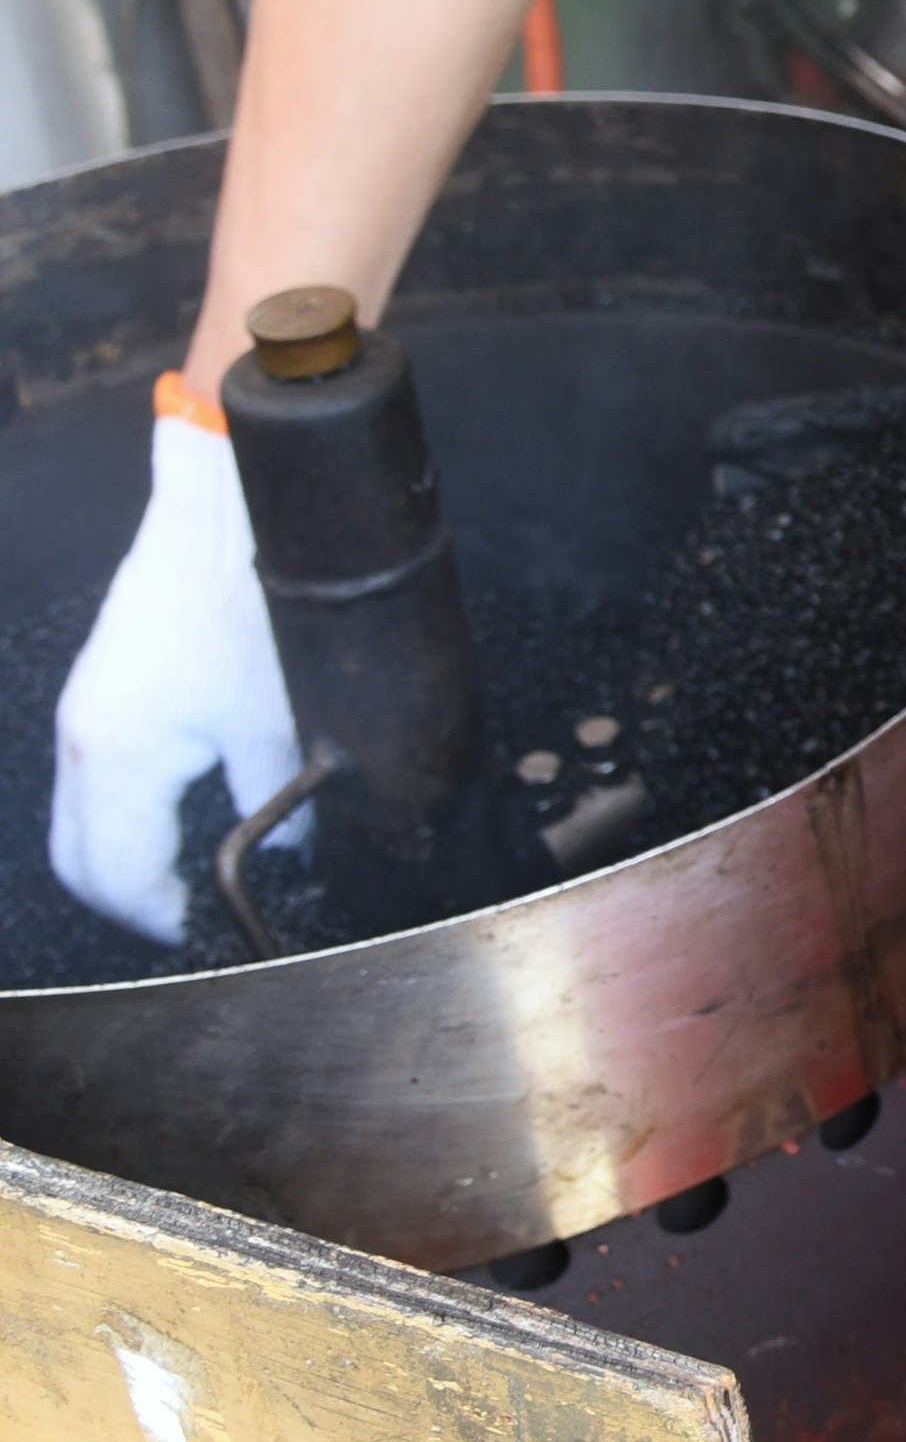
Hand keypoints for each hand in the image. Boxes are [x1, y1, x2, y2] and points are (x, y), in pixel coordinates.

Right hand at [49, 408, 301, 942]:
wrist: (218, 510)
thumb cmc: (247, 602)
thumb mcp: (280, 715)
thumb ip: (277, 794)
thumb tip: (290, 843)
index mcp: (119, 757)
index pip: (118, 876)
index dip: (159, 918)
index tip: (200, 931)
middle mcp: (83, 739)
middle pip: (78, 858)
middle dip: (128, 898)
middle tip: (186, 913)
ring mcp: (85, 710)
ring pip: (79, 817)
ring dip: (122, 853)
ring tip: (185, 872)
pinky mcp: (101, 686)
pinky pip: (91, 775)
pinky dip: (121, 809)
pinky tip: (176, 807)